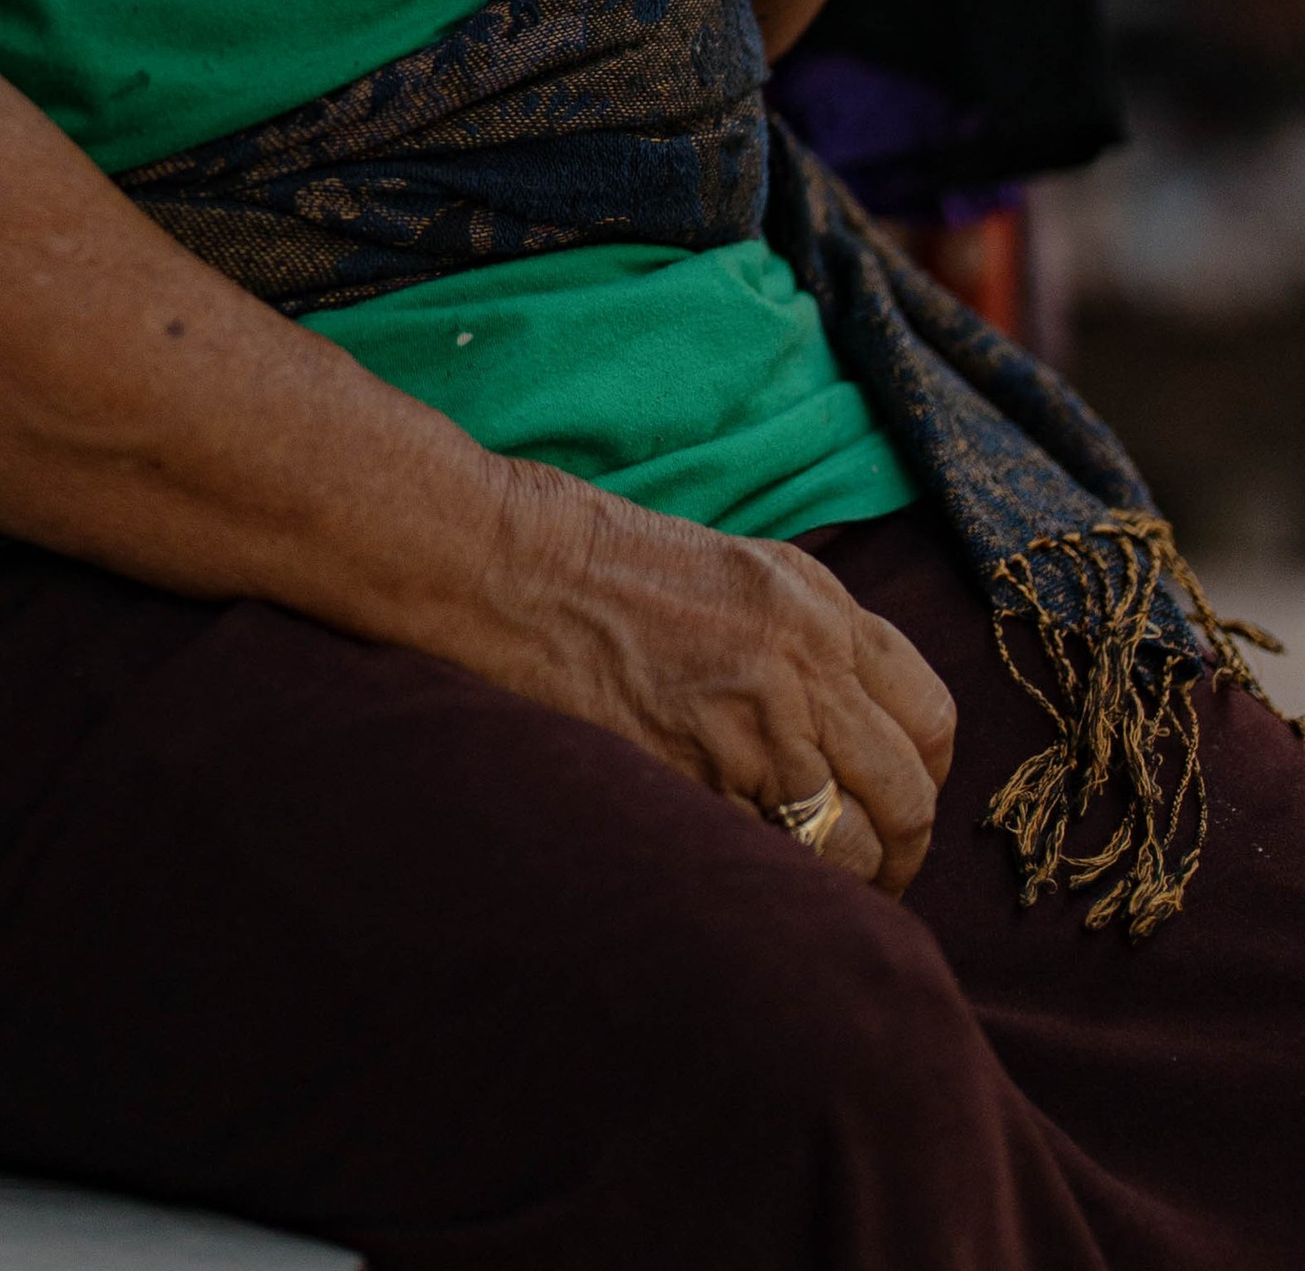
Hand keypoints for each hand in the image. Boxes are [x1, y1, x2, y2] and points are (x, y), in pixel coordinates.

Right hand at [475, 462, 956, 892]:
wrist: (518, 568)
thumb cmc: (616, 563)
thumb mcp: (747, 573)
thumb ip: (816, 640)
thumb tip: (866, 723)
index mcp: (822, 610)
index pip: (932, 719)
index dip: (928, 775)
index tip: (901, 801)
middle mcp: (805, 668)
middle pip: (908, 796)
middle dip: (902, 849)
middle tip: (876, 869)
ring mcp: (752, 729)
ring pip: (848, 848)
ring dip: (844, 881)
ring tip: (818, 886)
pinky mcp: (694, 779)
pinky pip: (768, 859)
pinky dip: (771, 880)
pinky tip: (747, 873)